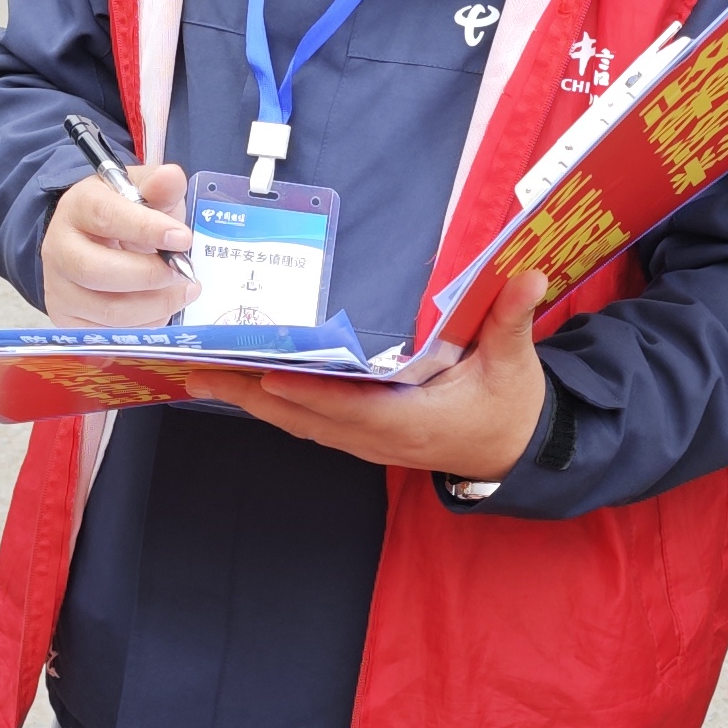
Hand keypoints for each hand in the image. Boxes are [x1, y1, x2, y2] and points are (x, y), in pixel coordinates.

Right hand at [41, 160, 194, 325]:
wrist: (92, 241)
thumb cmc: (123, 216)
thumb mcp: (141, 192)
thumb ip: (159, 186)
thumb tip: (171, 177)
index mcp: (77, 207)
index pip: (106, 217)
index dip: (146, 228)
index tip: (182, 238)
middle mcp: (58, 248)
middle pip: (97, 271)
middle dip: (149, 276)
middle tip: (184, 272)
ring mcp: (59, 287)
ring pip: (106, 310)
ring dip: (155, 305)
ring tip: (184, 290)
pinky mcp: (67, 319)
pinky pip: (109, 333)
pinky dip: (144, 324)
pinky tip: (162, 307)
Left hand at [184, 273, 550, 478]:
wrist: (515, 452)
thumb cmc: (510, 405)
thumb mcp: (515, 361)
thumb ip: (512, 318)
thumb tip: (527, 275)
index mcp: (413, 420)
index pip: (348, 406)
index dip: (305, 391)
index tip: (263, 375)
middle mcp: (380, 437)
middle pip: (305, 418)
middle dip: (251, 395)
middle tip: (200, 372)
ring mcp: (368, 443)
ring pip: (300, 424)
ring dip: (252, 403)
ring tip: (204, 378)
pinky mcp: (363, 439)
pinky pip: (310, 425)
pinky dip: (275, 407)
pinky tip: (245, 389)